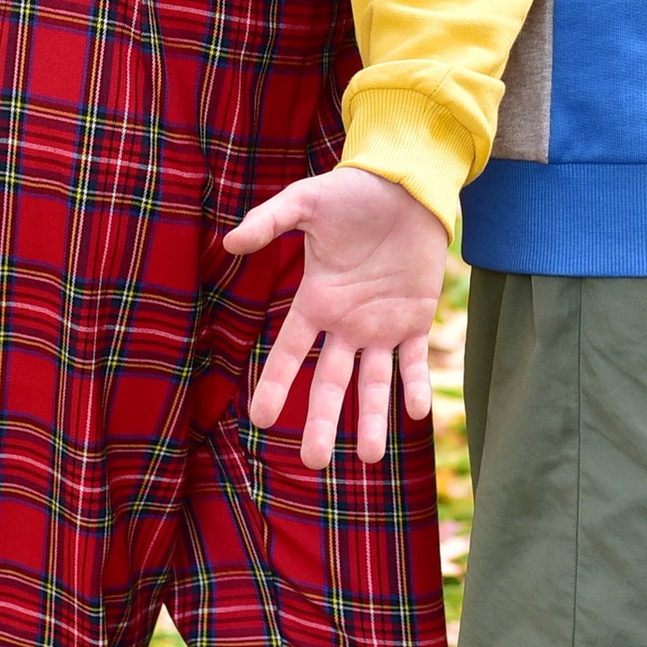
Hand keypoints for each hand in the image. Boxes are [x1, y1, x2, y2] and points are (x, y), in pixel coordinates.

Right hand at [221, 164, 448, 467]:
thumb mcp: (308, 202)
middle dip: (320, 421)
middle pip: (330, 382)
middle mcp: (347, 323)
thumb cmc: (353, 191)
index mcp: (318, 301)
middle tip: (312, 463)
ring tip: (368, 458)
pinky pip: (414, 359)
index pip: (291, 351)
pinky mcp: (416, 317)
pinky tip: (416, 412)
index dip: (275, 383)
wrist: (406, 183)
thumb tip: (229, 241)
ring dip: (371, 418)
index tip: (258, 419)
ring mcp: (382, 324)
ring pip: (373, 382)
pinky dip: (416, 385)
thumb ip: (270, 221)